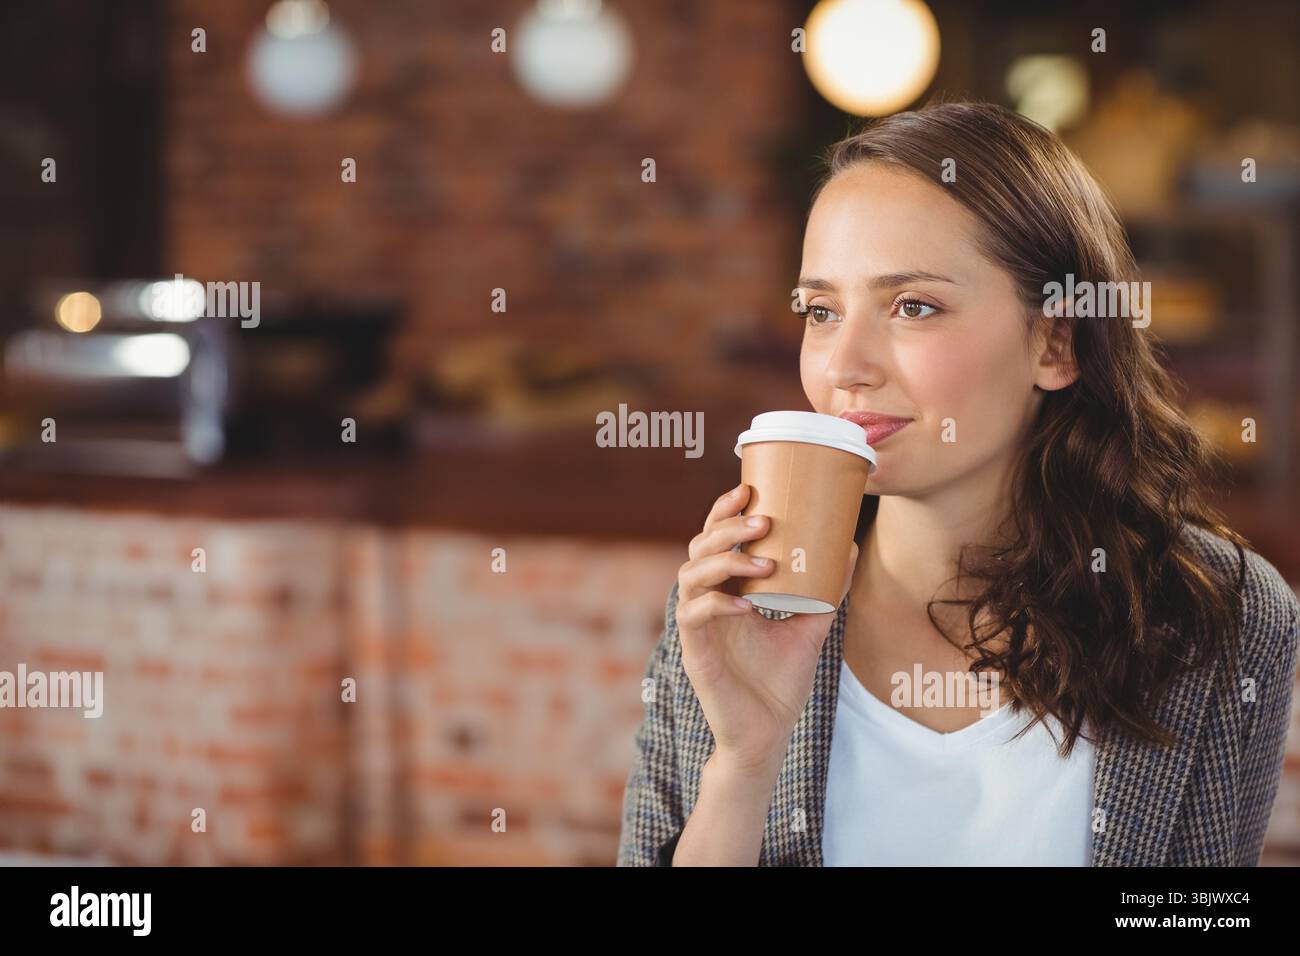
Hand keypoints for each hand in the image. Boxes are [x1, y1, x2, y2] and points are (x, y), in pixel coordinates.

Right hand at [675, 482, 858, 775]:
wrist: (767, 733)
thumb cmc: (781, 681)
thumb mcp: (811, 626)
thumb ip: (828, 589)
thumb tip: (849, 545)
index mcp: (728, 589)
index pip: (716, 539)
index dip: (725, 511)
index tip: (750, 489)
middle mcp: (708, 601)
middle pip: (699, 548)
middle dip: (727, 528)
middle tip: (764, 521)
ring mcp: (698, 626)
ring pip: (690, 575)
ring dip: (725, 561)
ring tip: (765, 563)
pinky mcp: (695, 652)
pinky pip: (694, 615)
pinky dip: (718, 603)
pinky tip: (747, 604)